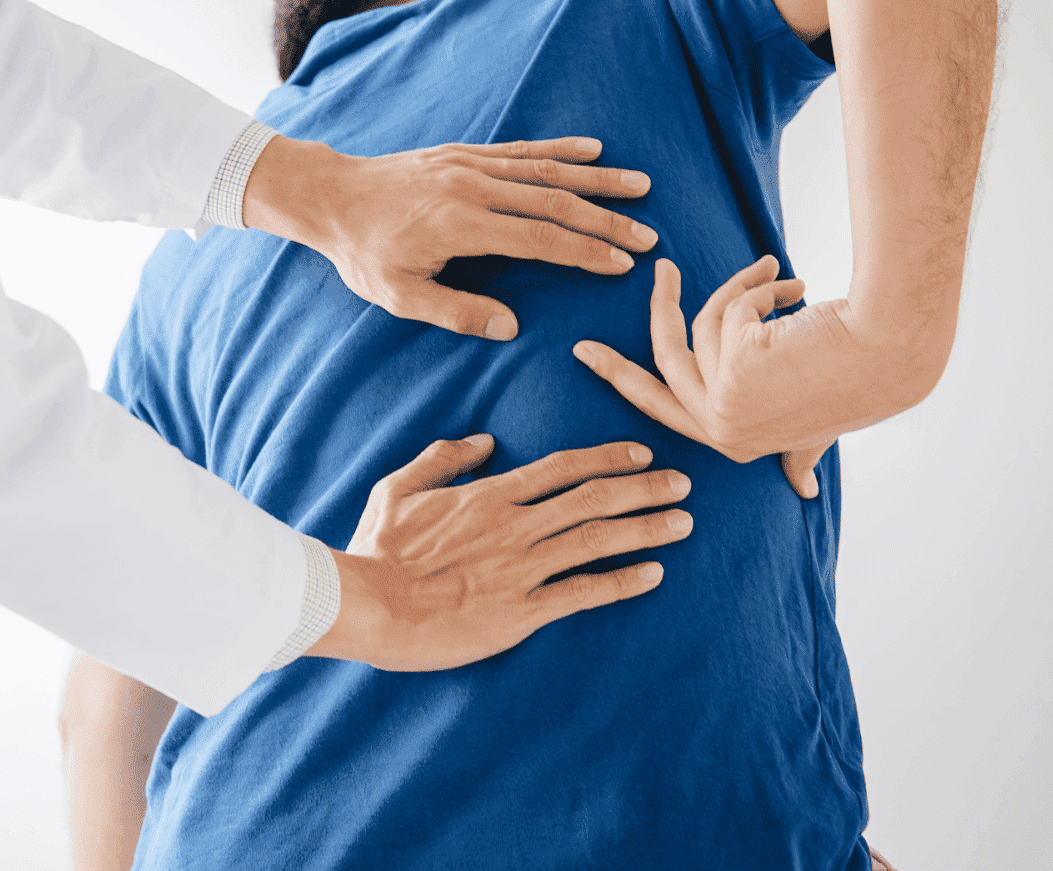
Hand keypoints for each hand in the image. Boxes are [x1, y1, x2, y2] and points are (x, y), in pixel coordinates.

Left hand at [243, 135, 657, 340]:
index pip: (538, 239)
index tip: (622, 264)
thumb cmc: (363, 252)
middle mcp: (472, 188)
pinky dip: (559, 149)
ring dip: (596, 179)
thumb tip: (510, 327)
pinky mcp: (464, 153)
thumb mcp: (398, 295)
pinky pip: (520, 149)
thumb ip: (455, 312)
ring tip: (641, 187)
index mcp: (460, 225)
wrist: (331, 195)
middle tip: (649, 237)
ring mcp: (470, 166)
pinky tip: (593, 148)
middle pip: (554, 201)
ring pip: (545, 170)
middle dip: (605, 220)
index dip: (584, 252)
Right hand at [309, 436, 692, 670]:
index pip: (561, 468)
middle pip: (593, 498)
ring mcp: (521, 568)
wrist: (367, 603)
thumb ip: (442, 459)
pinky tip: (654, 574)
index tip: (642, 454)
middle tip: (685, 483)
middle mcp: (515, 526)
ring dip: (646, 528)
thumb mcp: (398, 488)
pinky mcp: (521, 612)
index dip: (607, 458)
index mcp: (488, 495)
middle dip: (644, 488)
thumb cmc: (377, 548)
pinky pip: (583, 592)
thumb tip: (482, 441)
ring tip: (683, 521)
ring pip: (598, 539)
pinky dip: (622, 582)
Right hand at [572, 256, 882, 498]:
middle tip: (649, 275)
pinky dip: (762, 289)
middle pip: (658, 365)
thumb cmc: (861, 384)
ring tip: (782, 274)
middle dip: (646, 314)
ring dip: (744, 289)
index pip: (662, 407)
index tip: (592, 355)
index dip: (626, 378)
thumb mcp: (817, 426)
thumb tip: (805, 489)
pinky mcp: (733, 368)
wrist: (891, 353)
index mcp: (735, 442)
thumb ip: (801, 454)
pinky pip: (729, 308)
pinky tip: (797, 288)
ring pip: (703, 322)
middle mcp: (723, 429)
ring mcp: (725, 402)